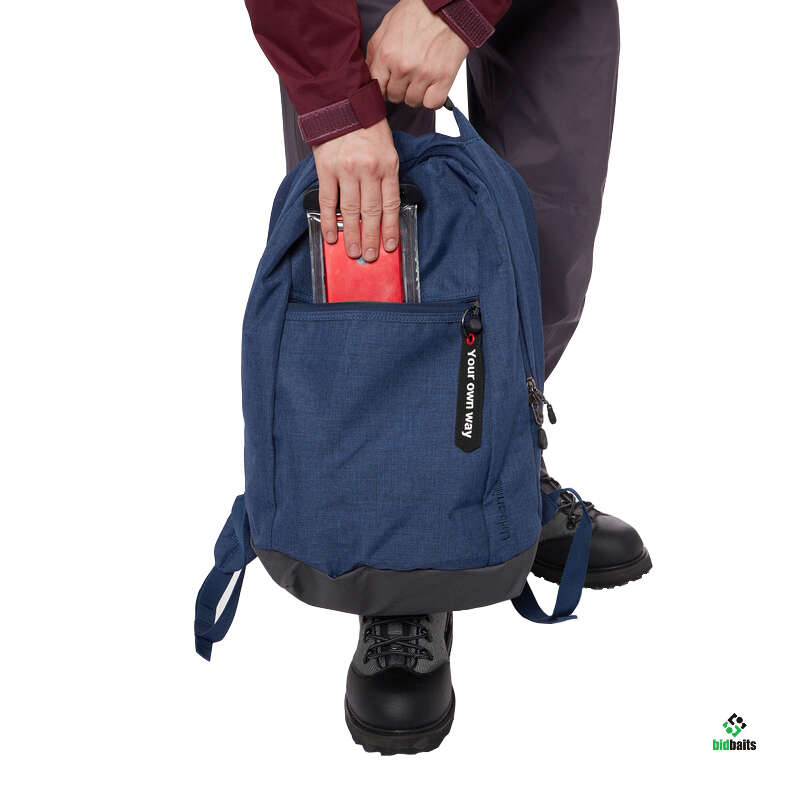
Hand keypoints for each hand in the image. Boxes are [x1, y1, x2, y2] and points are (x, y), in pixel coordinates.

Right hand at [312, 119, 399, 261]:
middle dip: (371, 237)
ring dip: (351, 234)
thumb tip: (383, 211)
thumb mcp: (387, 150)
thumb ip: (385, 177)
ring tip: (353, 251)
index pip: (391, 204)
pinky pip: (329, 201)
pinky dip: (329, 221)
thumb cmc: (366, 128)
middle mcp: (368, 169)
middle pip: (371, 211)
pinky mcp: (327, 169)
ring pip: (351, 210)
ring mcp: (346, 170)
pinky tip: (331, 235)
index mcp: (387, 165)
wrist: (342, 103)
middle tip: (370, 256)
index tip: (391, 245)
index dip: (391, 228)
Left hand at [366, 0, 468, 108]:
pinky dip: (432, 99)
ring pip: (413, 102)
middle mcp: (403, 67)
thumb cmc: (418, 12)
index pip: (377, 88)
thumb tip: (369, 71)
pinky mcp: (443, 78)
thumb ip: (375, 51)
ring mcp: (423, 74)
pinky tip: (432, 87)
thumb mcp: (387, 25)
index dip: (382, 87)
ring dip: (416, 94)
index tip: (388, 84)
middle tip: (407, 77)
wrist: (447, 6)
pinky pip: (432, 103)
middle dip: (399, 89)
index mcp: (386, 54)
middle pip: (395, 97)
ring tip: (420, 79)